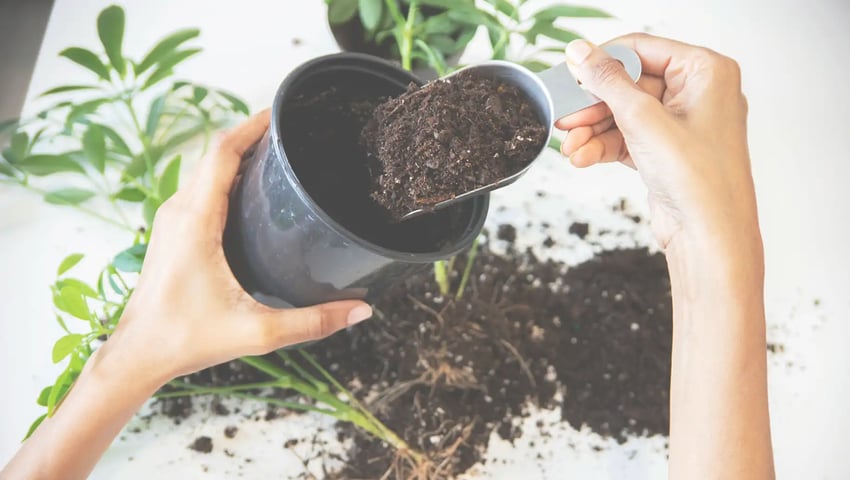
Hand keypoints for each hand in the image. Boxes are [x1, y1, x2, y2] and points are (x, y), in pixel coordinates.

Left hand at [107, 110, 371, 381]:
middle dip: (252, 135)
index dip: (252, 126)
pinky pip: (201, 187)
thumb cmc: (184, 338)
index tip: (282, 112)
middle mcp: (179, 211)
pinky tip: (252, 187)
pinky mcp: (173, 231)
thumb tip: (360, 309)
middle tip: (292, 131)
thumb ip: (312, 321)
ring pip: (206, 169)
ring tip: (278, 152)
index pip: (222, 153)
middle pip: (215, 153)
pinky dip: (227, 175)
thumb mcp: (256, 332)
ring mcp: (172, 220)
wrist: (138, 354)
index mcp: (195, 222)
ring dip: (239, 153)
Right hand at [556, 33, 757, 252]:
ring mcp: (680, 125)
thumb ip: (608, 81)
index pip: (643, 49)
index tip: (571, 72)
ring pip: (622, 115)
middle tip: (564, 117)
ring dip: (592, 131)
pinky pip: (626, 138)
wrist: (710, 239)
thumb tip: (581, 52)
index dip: (603, 61)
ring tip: (570, 147)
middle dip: (592, 106)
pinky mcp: (665, 152)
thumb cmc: (699, 180)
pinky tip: (582, 158)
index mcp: (706, 72)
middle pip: (628, 85)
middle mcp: (697, 94)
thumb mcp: (644, 120)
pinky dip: (602, 147)